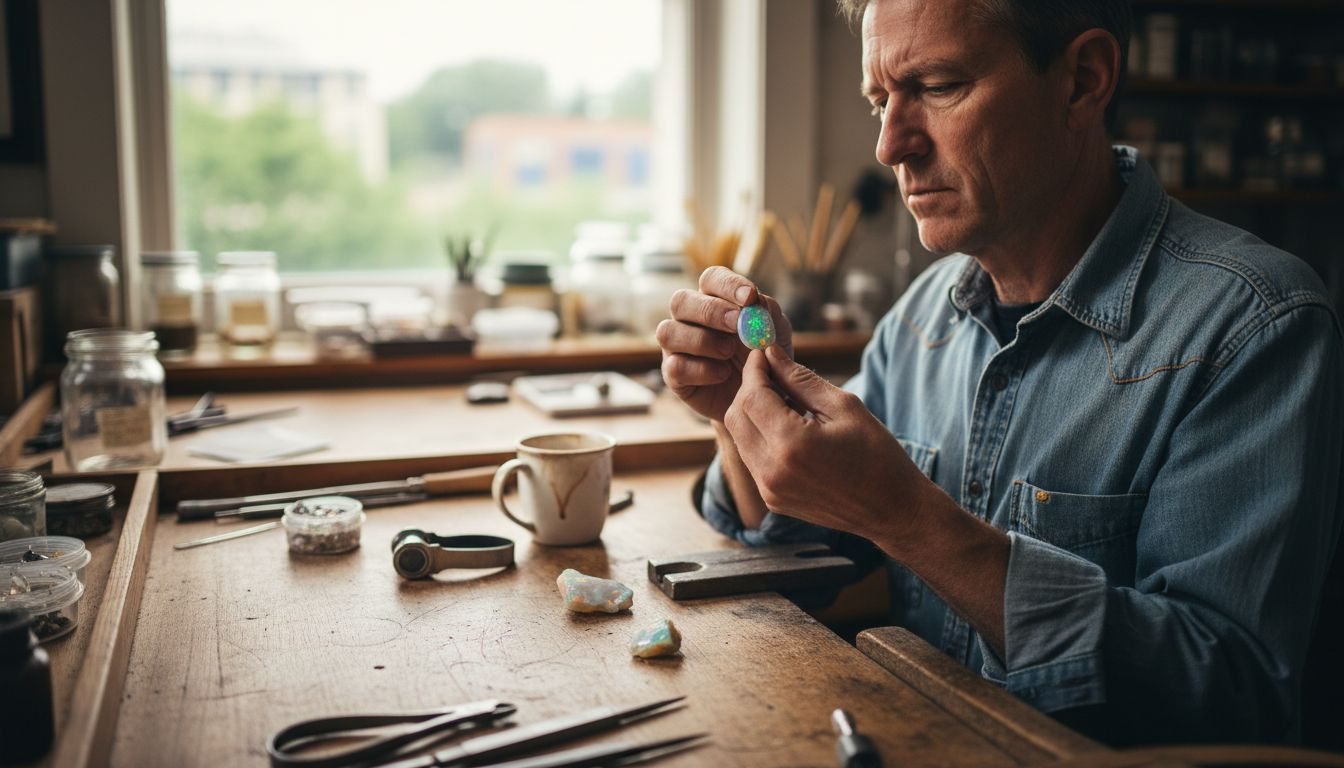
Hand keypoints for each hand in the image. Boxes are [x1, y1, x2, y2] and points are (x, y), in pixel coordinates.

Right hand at [657, 266, 793, 422]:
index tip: (749, 297)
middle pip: (680, 301)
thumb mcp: (773, 332)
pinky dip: (700, 370)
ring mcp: (677, 346)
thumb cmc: (763, 357)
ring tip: (729, 352)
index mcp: (714, 298)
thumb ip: (766, 313)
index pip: (711, 278)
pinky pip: (674, 366)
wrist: (758, 397)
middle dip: (710, 311)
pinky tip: (722, 374)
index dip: (727, 285)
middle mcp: (688, 318)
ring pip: (668, 332)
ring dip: (701, 340)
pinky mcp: (674, 374)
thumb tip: (755, 300)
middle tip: (736, 325)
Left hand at [722, 345, 926, 549]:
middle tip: (773, 374)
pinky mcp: (772, 499)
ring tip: (786, 401)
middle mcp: (772, 471)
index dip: (754, 370)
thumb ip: (800, 379)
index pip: (752, 397)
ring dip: (754, 413)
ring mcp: (770, 490)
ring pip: (740, 437)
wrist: (891, 509)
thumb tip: (770, 354)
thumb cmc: (877, 454)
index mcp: (792, 445)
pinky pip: (752, 458)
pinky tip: (788, 427)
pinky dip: (761, 436)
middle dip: (749, 390)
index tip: (763, 354)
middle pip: (737, 416)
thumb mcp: (844, 407)